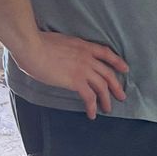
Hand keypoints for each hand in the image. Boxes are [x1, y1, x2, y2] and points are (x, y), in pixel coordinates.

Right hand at [12, 32, 128, 118]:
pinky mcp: (75, 80)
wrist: (32, 46)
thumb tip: (61, 55)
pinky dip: (92, 107)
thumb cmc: (37, 43)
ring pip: (102, 86)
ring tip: (108, 109)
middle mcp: (87, 57)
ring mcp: (83, 69)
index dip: (117, 61)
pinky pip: (89, 96)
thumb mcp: (59, 41)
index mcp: (83, 46)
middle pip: (108, 73)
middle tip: (121, 96)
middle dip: (116, 86)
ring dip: (107, 99)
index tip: (125, 68)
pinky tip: (92, 114)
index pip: (106, 53)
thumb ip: (66, 49)